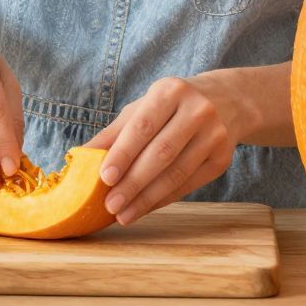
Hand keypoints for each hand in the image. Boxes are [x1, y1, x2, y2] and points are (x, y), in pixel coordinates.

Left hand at [84, 72, 251, 225]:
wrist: (225, 101)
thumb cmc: (170, 106)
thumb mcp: (142, 108)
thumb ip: (114, 133)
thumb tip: (80, 157)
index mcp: (170, 91)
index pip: (143, 126)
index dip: (123, 154)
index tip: (104, 178)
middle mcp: (197, 110)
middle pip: (162, 153)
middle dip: (133, 183)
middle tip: (110, 205)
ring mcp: (214, 135)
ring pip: (177, 173)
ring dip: (147, 198)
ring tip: (123, 215)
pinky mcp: (223, 159)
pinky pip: (189, 184)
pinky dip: (164, 199)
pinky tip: (145, 208)